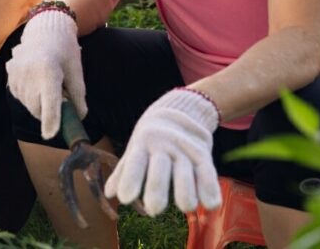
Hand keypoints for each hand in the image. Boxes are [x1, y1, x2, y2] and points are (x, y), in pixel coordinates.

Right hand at [5, 10, 84, 139]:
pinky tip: (36, 80)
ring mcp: (16, 72)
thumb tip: (80, 117)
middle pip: (37, 108)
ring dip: (38, 103)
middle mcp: (29, 72)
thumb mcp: (76, 69)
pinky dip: (29, 95)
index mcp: (49, 70)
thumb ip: (78, 95)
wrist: (44, 27)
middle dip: (48, 113)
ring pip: (27, 104)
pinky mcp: (9, 73)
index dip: (50, 121)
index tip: (50, 135)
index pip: (49, 102)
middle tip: (59, 99)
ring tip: (47, 84)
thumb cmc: (65, 48)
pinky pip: (19, 95)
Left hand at [104, 88, 221, 214]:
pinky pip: (207, 172)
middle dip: (157, 189)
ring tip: (186, 207)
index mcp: (142, 144)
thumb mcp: (136, 148)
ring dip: (186, 190)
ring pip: (185, 171)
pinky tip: (211, 205)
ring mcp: (184, 149)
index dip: (130, 179)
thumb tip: (109, 193)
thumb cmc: (152, 138)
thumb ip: (124, 172)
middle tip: (153, 210)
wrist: (182, 110)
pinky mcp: (203, 154)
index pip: (135, 162)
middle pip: (160, 168)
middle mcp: (163, 146)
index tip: (126, 198)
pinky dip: (210, 188)